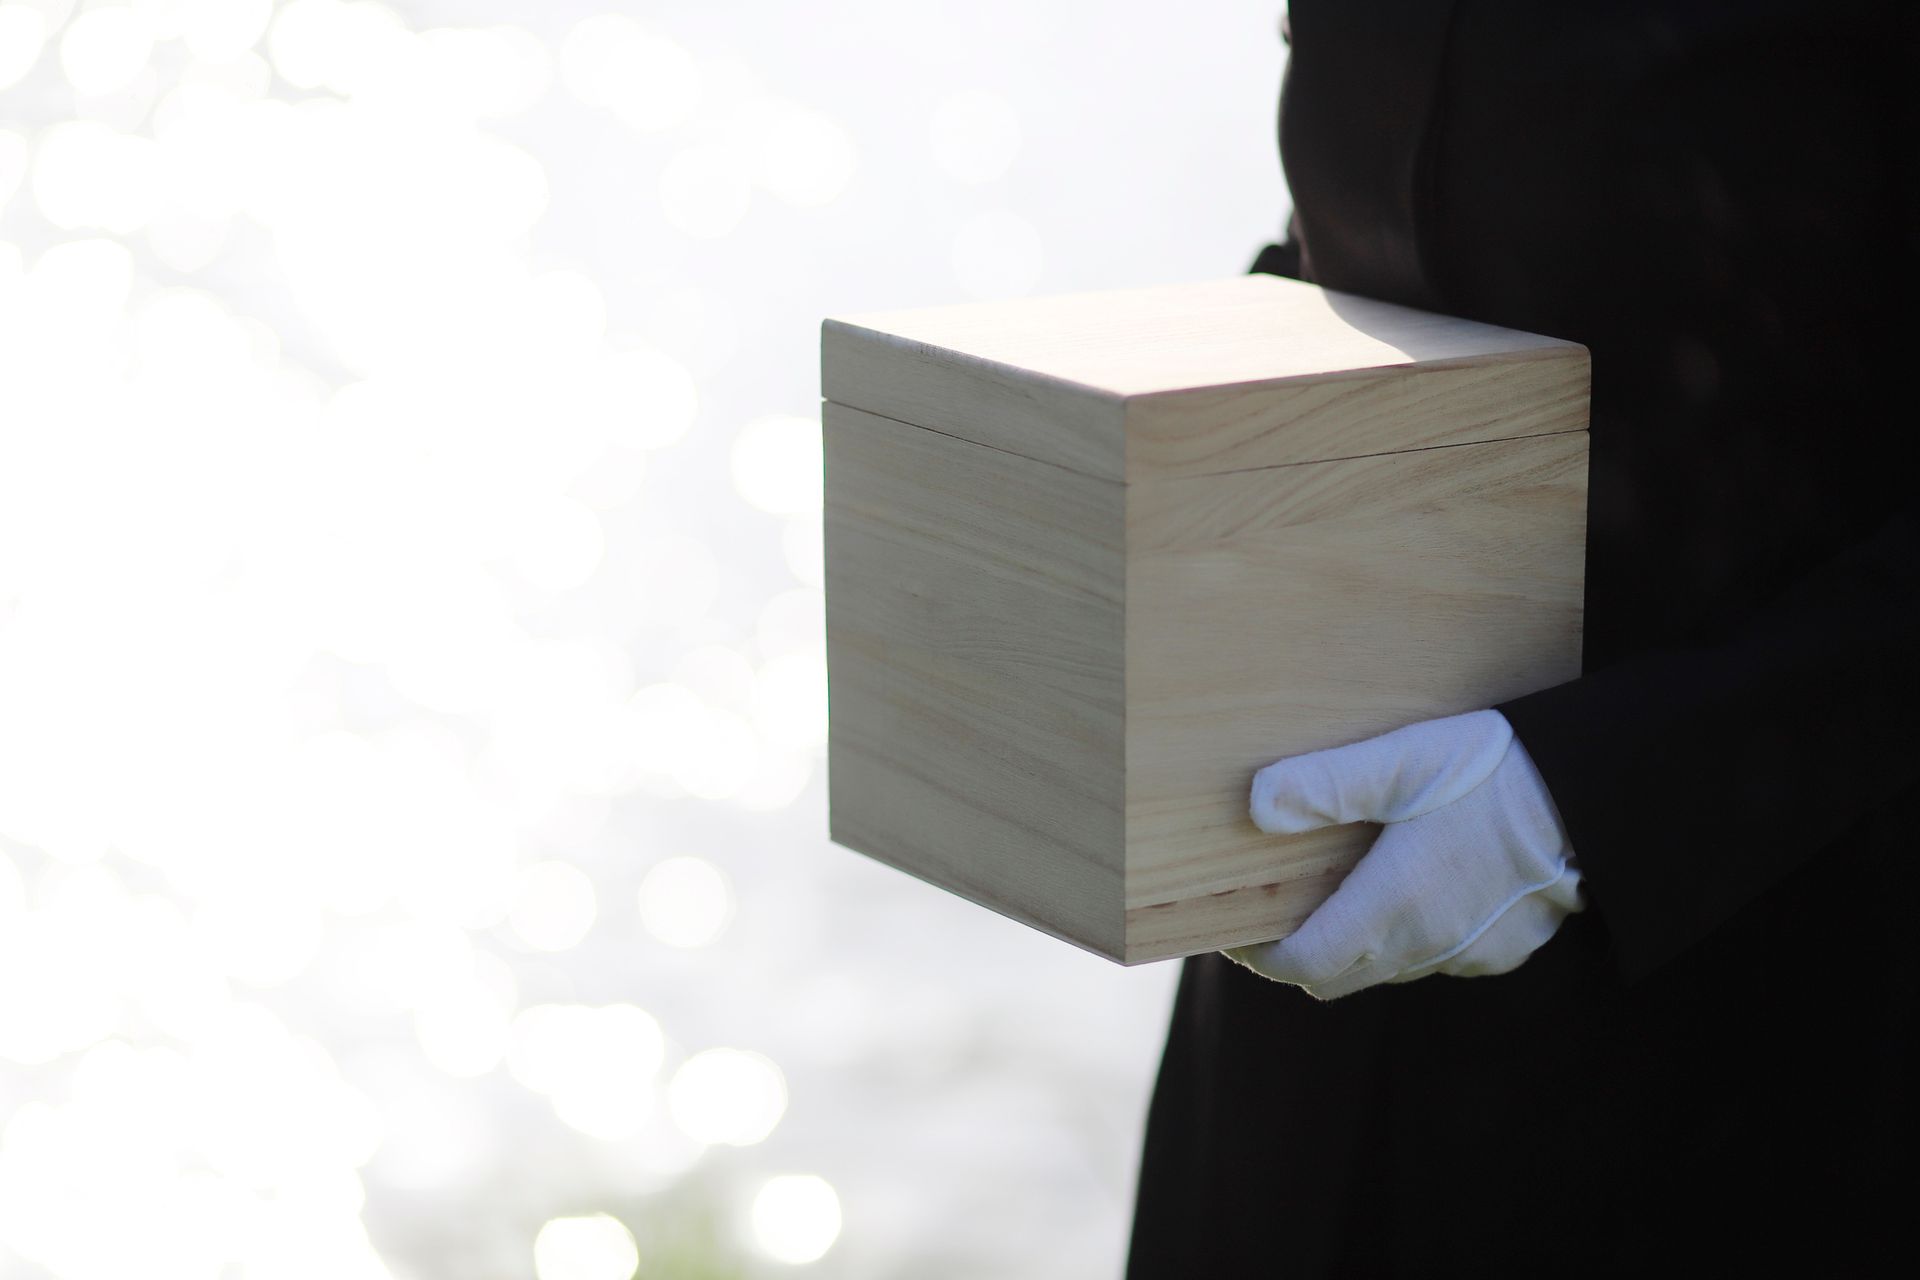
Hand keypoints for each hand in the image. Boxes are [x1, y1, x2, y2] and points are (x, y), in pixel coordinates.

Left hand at [1222, 709, 1583, 999]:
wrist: (1598, 798)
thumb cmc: (1494, 772)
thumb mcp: (1401, 760)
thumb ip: (1326, 784)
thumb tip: (1257, 807)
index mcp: (1391, 905)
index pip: (1303, 966)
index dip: (1260, 958)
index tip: (1236, 932)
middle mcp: (1425, 944)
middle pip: (1336, 978)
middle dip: (1299, 956)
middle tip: (1277, 914)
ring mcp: (1467, 953)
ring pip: (1385, 971)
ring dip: (1356, 948)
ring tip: (1340, 895)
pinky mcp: (1503, 951)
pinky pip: (1436, 960)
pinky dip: (1409, 940)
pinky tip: (1412, 891)